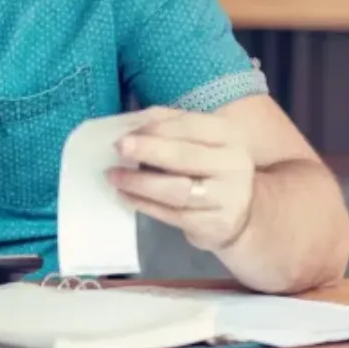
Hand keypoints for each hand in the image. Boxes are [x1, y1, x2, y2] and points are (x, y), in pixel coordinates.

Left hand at [107, 106, 255, 252]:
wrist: (235, 212)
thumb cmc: (205, 166)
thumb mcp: (195, 139)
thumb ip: (166, 125)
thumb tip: (129, 123)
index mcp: (229, 135)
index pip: (189, 126)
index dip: (154, 128)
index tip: (124, 131)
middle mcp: (234, 164)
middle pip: (184, 156)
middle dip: (147, 150)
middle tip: (118, 147)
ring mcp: (228, 197)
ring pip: (177, 190)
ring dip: (139, 182)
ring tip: (113, 175)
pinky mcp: (215, 225)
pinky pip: (172, 214)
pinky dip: (144, 204)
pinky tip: (125, 195)